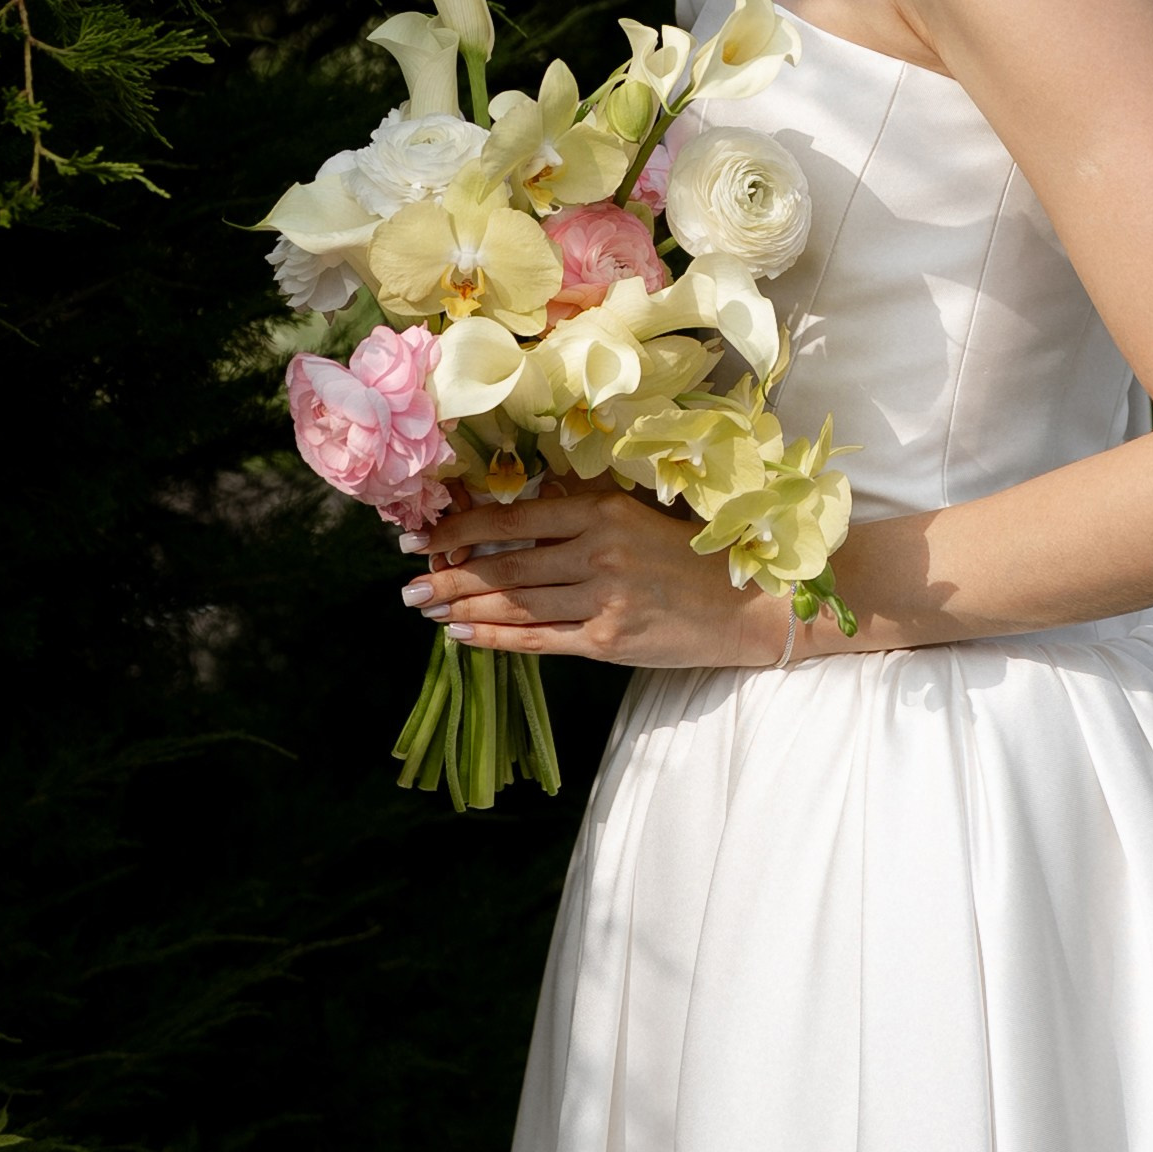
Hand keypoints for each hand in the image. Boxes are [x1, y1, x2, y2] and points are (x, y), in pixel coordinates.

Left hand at [397, 479, 789, 667]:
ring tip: (423, 606)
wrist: (748, 605)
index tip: (421, 537)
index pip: (512, 518)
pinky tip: (461, 634)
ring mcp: (603, 598)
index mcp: (601, 510)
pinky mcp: (608, 640)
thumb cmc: (688, 557)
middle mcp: (598, 551)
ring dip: (461, 605)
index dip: (458, 528)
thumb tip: (509, 516)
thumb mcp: (634, 516)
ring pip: (514, 603)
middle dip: (447, 574)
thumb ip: (578, 514)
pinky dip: (495, 638)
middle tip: (404, 582)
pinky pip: (538, 640)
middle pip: (504, 564)